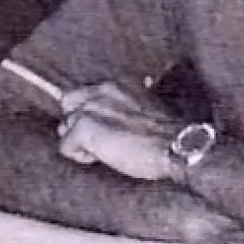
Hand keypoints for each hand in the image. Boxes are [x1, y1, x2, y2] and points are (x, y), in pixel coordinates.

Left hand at [57, 81, 180, 179]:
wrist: (177, 146)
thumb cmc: (168, 134)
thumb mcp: (147, 109)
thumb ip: (126, 106)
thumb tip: (115, 116)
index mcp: (117, 84)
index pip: (85, 93)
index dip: (92, 112)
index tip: (108, 127)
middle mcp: (101, 90)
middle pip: (68, 104)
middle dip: (78, 121)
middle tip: (100, 139)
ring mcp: (90, 108)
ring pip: (66, 126)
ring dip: (81, 141)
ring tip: (104, 150)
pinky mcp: (84, 128)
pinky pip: (65, 146)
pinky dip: (80, 156)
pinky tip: (102, 158)